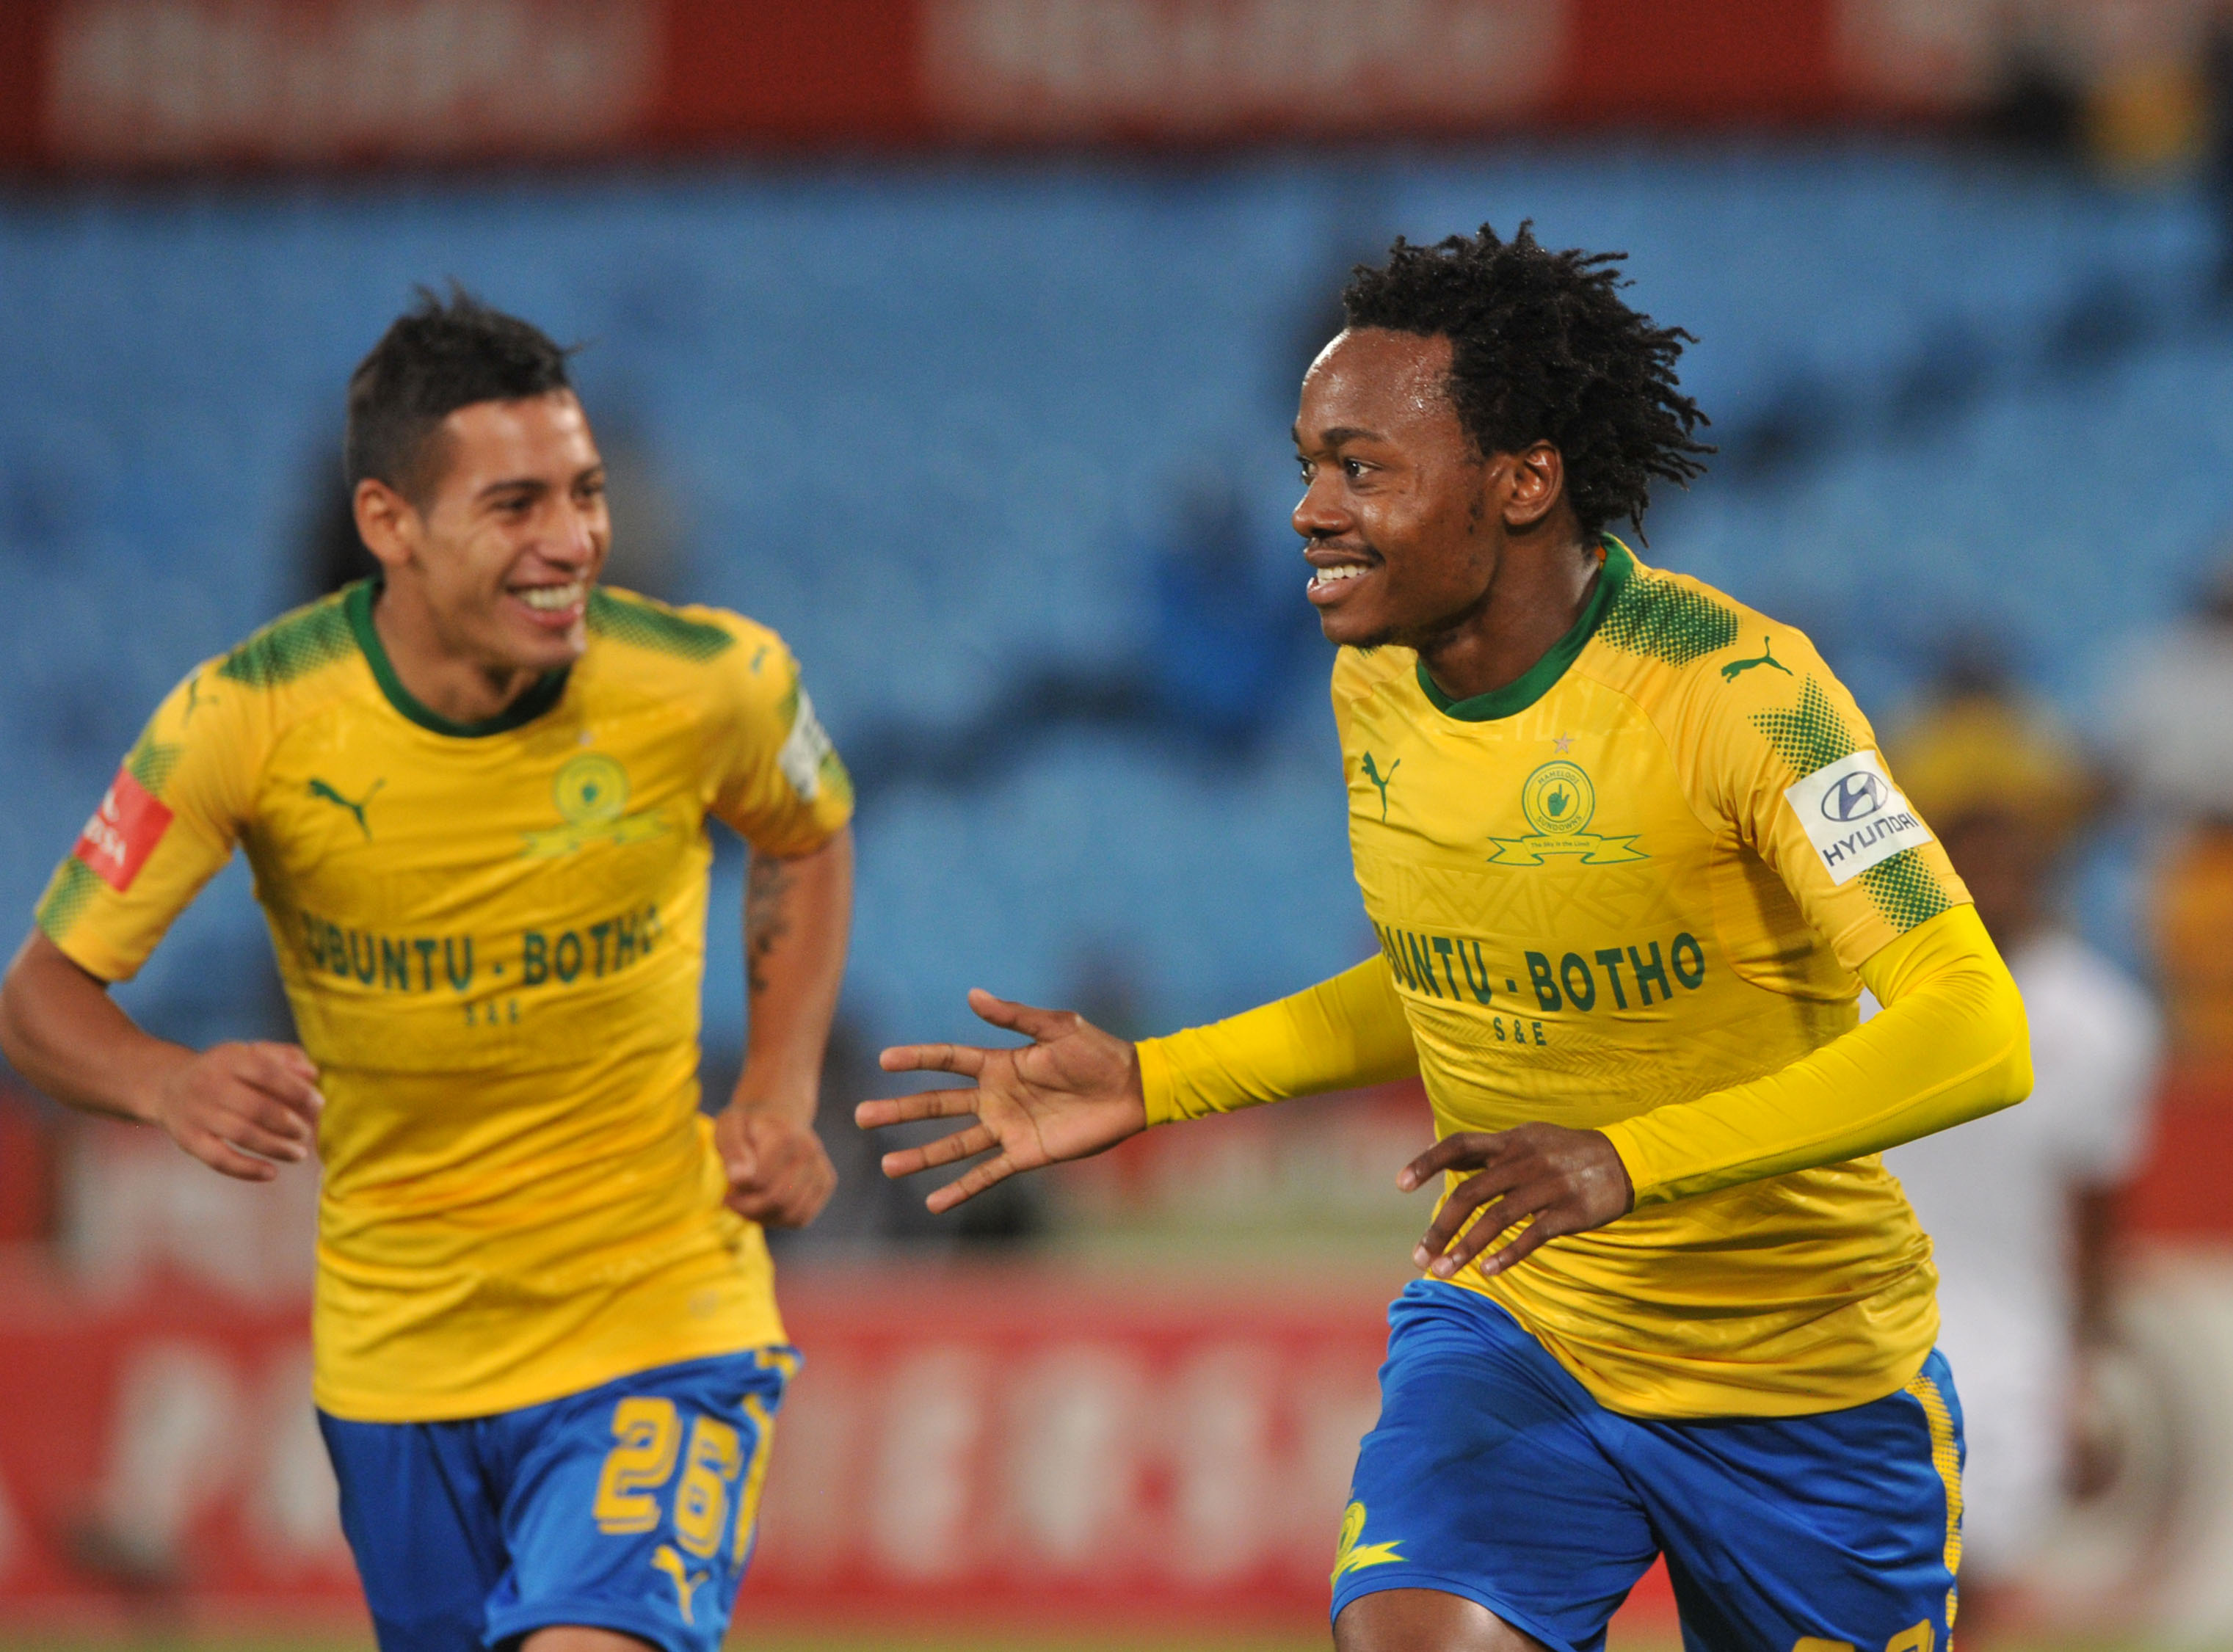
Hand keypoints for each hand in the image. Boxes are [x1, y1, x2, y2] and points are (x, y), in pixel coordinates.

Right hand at [147, 1041, 322, 1181]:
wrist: (169, 1086)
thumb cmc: (226, 1071)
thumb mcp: (251, 1053)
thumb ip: (285, 1057)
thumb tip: (312, 1073)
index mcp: (230, 1058)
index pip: (267, 1072)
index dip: (296, 1090)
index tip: (319, 1103)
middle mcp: (210, 1084)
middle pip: (257, 1108)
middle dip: (289, 1123)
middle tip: (307, 1132)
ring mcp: (197, 1113)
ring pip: (242, 1135)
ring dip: (276, 1147)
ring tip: (299, 1154)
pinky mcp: (189, 1140)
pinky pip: (219, 1160)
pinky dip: (247, 1170)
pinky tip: (272, 1173)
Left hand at [715, 1106, 836, 1227]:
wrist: (777, 1115)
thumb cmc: (747, 1126)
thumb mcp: (729, 1127)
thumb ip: (733, 1151)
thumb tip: (740, 1179)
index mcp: (784, 1136)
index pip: (759, 1182)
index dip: (738, 1190)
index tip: (728, 1185)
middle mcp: (809, 1151)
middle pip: (778, 1200)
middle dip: (748, 1208)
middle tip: (732, 1200)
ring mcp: (821, 1167)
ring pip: (792, 1215)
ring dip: (762, 1217)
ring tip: (747, 1203)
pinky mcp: (826, 1182)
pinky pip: (801, 1218)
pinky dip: (779, 1220)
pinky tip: (764, 1206)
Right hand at [857, 988, 1145, 1212]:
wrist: (1132, 1089)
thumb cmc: (1098, 1052)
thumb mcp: (1058, 1026)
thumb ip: (1014, 1016)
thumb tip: (972, 995)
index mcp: (999, 1063)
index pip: (947, 1060)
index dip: (916, 1059)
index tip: (883, 1059)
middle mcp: (996, 1097)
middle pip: (938, 1105)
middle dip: (901, 1111)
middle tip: (863, 1116)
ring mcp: (1008, 1128)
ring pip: (954, 1144)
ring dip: (921, 1156)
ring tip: (886, 1165)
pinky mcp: (1026, 1154)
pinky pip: (987, 1174)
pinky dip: (961, 1189)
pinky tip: (933, 1201)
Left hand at [1401, 1123, 1633, 1281]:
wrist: (1626, 1160)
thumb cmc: (1566, 1152)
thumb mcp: (1529, 1138)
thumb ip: (1492, 1149)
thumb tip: (1450, 1158)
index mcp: (1509, 1142)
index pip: (1459, 1145)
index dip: (1428, 1162)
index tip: (1400, 1184)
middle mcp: (1523, 1161)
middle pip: (1470, 1193)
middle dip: (1440, 1228)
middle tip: (1419, 1257)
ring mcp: (1547, 1186)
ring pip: (1496, 1219)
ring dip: (1466, 1249)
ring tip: (1442, 1273)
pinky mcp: (1569, 1212)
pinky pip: (1533, 1235)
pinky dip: (1508, 1253)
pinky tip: (1489, 1271)